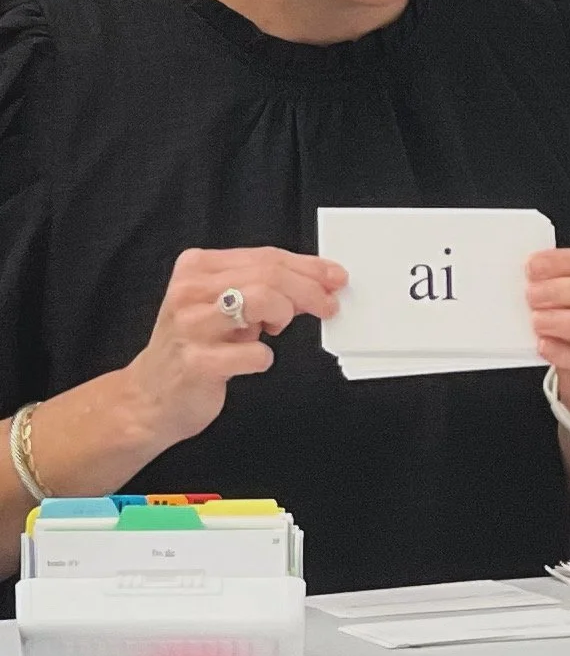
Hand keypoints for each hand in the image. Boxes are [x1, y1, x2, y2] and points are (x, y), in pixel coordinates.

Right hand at [123, 247, 346, 456]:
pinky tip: (252, 360)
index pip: (265, 257)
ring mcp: (190, 326)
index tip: (335, 277)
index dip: (308, 267)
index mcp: (196, 268)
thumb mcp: (224, 306)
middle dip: (309, 290)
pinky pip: (253, 353)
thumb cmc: (195, 347)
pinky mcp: (197, 363)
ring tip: (277, 329)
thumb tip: (318, 282)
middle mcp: (189, 291)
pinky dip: (263, 357)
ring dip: (284, 314)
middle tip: (328, 306)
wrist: (149, 398)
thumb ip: (263, 288)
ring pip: (262, 299)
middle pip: (269, 276)